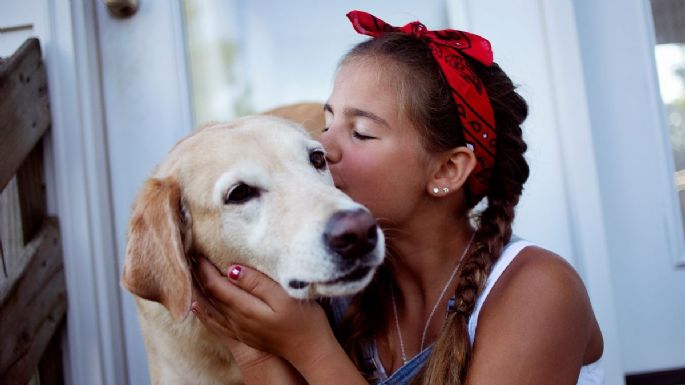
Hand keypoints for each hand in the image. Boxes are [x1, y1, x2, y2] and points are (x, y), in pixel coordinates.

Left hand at [194, 256, 333, 364]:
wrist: (311, 352)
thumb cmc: (304, 321)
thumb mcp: (285, 297)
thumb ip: (258, 283)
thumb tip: (232, 269)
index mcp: (245, 308)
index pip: (216, 285)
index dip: (205, 267)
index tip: (198, 250)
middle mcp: (236, 321)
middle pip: (209, 296)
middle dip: (198, 276)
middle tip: (188, 256)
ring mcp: (239, 330)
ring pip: (210, 309)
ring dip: (198, 291)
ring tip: (189, 274)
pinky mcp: (244, 335)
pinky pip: (215, 322)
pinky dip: (204, 311)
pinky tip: (199, 306)